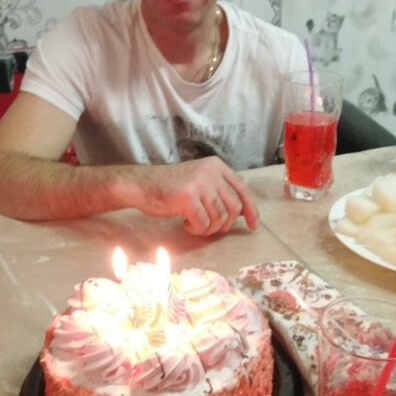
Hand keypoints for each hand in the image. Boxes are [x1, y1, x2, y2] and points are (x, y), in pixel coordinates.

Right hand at [135, 157, 258, 235]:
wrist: (141, 185)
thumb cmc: (170, 187)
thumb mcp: (200, 180)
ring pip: (219, 218)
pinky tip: (186, 224)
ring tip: (195, 225)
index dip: (251, 210)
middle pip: (234, 207)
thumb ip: (220, 191)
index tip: (253, 225)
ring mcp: (199, 183)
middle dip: (225, 224)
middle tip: (210, 228)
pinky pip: (203, 223)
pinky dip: (196, 229)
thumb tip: (243, 212)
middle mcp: (211, 172)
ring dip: (208, 228)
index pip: (243, 190)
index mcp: (216, 166)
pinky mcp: (188, 197)